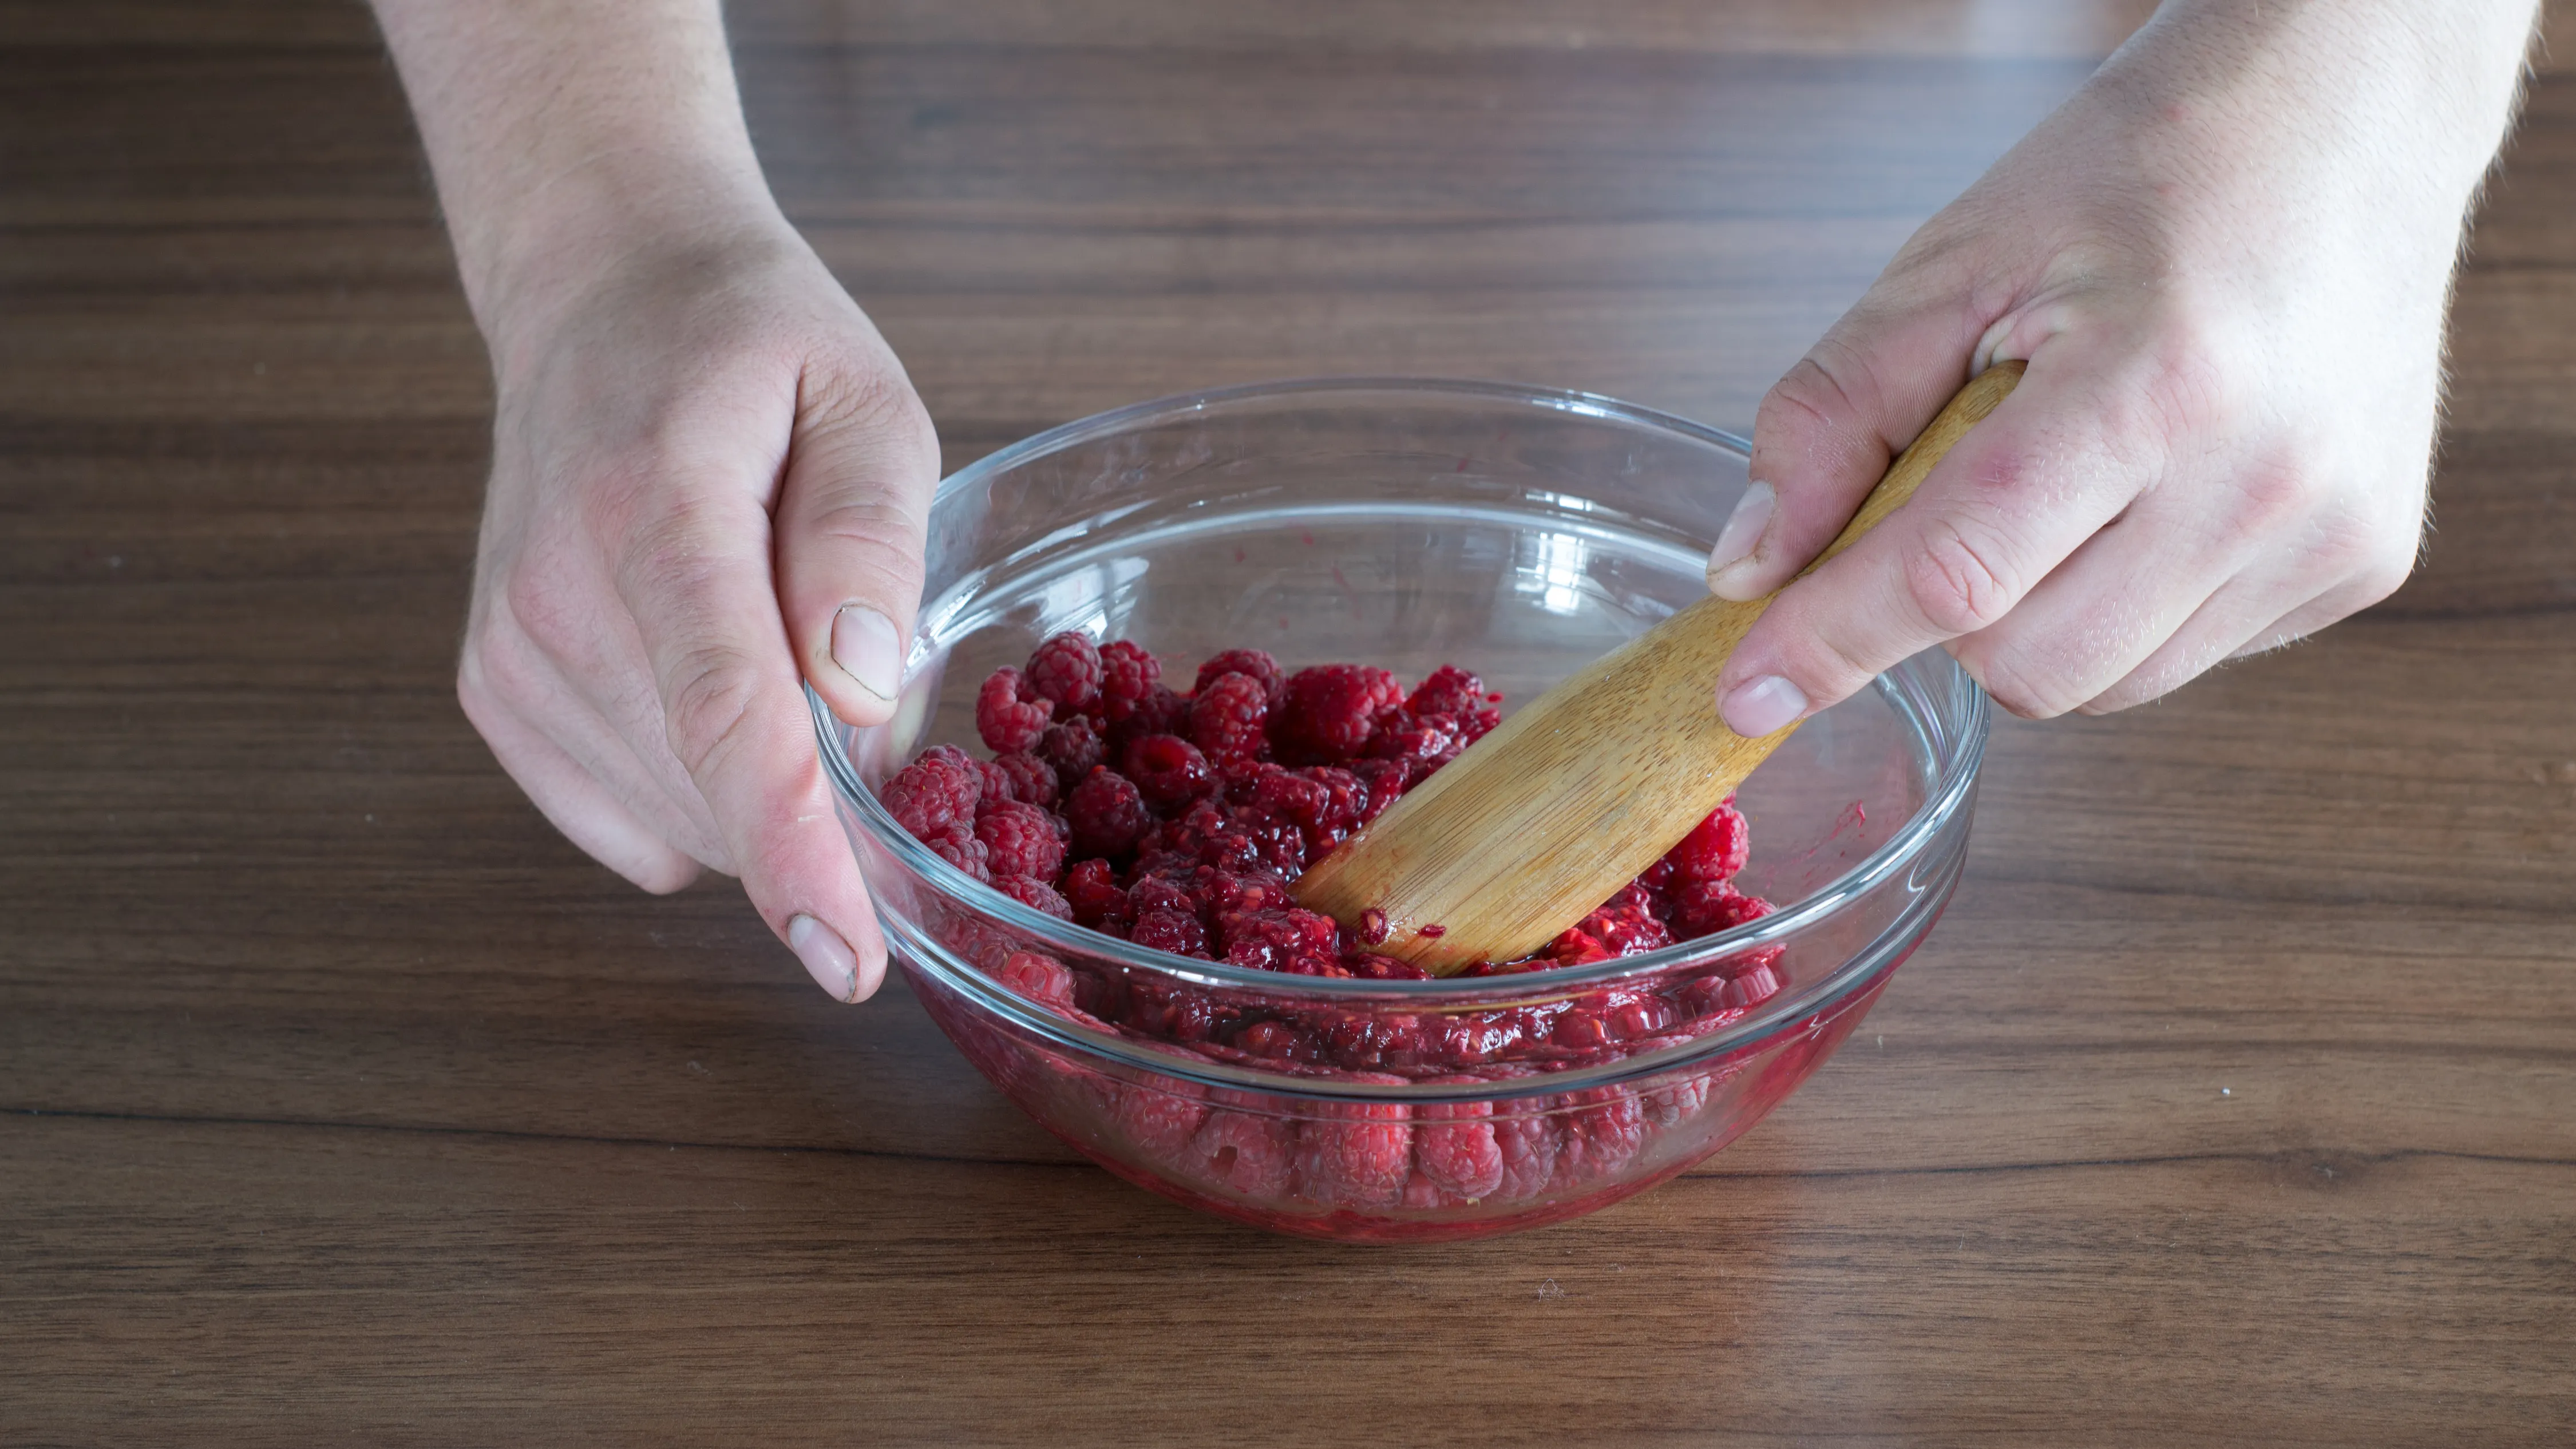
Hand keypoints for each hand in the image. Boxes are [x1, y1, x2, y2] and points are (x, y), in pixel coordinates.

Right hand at [457, 219, 937, 1001]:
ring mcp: (512, 654)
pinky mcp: (497, 694)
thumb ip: (870, 540)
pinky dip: (702, 794)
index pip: (725, 715)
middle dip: (825, 794)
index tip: (846, 956)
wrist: (602, 299)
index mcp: (658, 510)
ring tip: (776, 644)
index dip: (793, 852)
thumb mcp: (866, 401)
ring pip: (682, 823)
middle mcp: (558, 595)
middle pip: (716, 788)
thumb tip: (857, 691)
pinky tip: (712, 686)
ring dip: (765, 791)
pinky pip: (633, 822)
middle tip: (860, 672)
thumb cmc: (753, 350)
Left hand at [1705, 0, 2535, 734]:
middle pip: (2025, 666)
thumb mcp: (1954, 264)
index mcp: (2156, 382)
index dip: (1833, 640)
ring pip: (2103, 687)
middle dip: (1945, 616)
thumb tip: (1753, 567)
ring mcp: (2329, 533)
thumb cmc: (2146, 176)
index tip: (1748, 692)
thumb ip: (1835, 417)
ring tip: (2075, 476)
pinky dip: (2128, 607)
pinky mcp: (2365, 566)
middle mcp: (2264, 477)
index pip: (1954, 573)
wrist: (2343, 127)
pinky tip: (2155, 492)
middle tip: (1960, 492)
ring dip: (2038, 618)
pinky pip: (2186, 658)